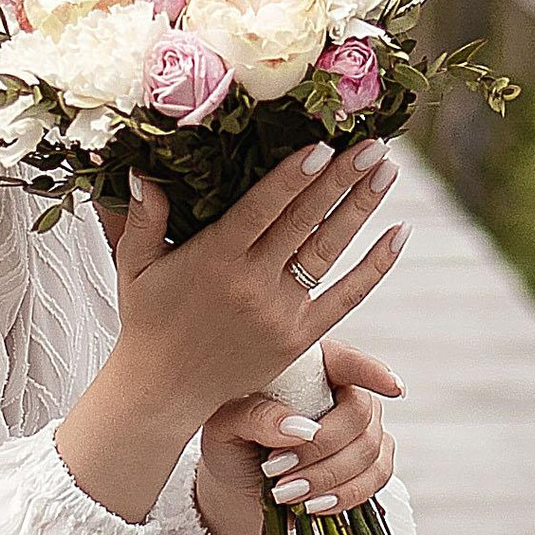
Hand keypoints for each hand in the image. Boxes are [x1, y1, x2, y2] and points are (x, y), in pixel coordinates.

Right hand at [106, 139, 406, 435]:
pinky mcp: (299, 337)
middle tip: (375, 143)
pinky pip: (346, 297)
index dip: (294, 177)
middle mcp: (251, 284)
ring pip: (329, 250)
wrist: (164, 391)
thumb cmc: (147, 319)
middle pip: (304, 221)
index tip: (324, 145)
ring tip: (388, 171)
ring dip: (361, 207)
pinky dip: (376, 267)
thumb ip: (142, 220)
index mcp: (213, 258)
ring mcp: (279, 312)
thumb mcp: (134, 266)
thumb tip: (143, 173)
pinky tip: (400, 233)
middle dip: (342, 179)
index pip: (261, 209)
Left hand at [194, 341, 402, 534]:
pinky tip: (313, 505)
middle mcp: (344, 392)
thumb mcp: (225, 425)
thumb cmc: (231, 441)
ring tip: (284, 492)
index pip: (347, 360)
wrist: (239, 485)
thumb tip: (299, 427)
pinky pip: (377, 478)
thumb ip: (256, 416)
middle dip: (320, 447)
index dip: (372, 371)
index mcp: (310, 366)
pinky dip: (344, 495)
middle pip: (359, 412)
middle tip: (276, 469)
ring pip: (369, 450)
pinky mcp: (371, 464)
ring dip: (326, 476)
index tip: (391, 388)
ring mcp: (363, 428)